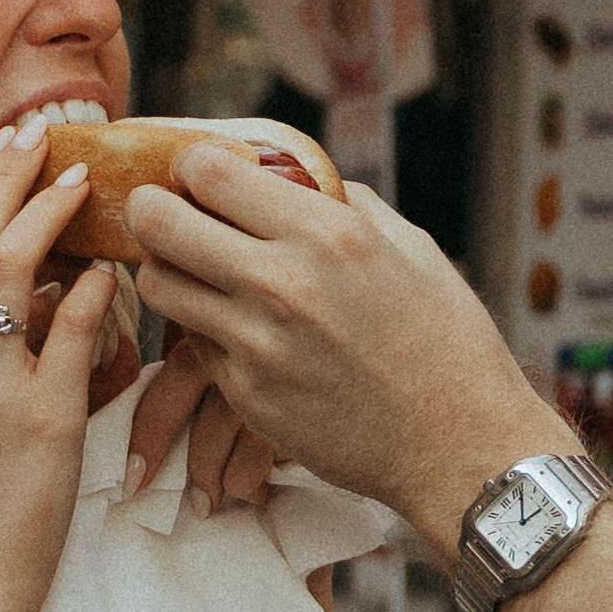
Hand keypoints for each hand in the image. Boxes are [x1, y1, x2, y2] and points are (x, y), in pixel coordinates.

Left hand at [125, 146, 552, 540]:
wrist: (458, 446)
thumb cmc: (447, 341)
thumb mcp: (411, 248)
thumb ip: (342, 205)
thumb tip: (290, 177)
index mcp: (328, 233)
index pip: (206, 170)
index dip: (193, 166)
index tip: (202, 176)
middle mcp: (282, 283)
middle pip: (157, 222)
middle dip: (154, 209)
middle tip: (169, 215)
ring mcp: (256, 344)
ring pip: (157, 284)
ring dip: (167, 270)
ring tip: (198, 272)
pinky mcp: (245, 395)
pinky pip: (193, 344)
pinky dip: (206, 330)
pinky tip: (243, 331)